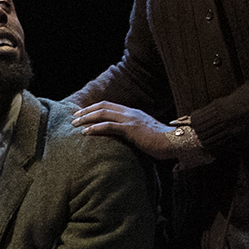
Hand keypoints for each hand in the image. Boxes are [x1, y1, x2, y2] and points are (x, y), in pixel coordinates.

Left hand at [71, 101, 205, 161]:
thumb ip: (131, 133)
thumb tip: (120, 138)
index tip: (82, 113)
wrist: (174, 143)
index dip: (94, 107)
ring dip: (87, 119)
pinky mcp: (131, 129)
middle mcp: (131, 112)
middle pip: (103, 106)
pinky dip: (96, 128)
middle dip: (87, 111)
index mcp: (133, 113)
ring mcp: (131, 119)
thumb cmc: (161, 143)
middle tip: (74, 117)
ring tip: (75, 124)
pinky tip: (86, 132)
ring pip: (104, 114)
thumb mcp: (143, 134)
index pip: (109, 105)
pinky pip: (110, 126)